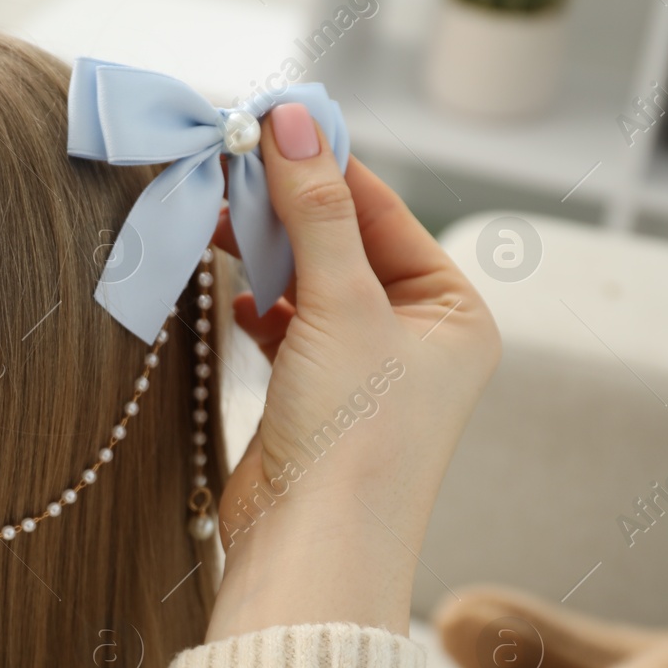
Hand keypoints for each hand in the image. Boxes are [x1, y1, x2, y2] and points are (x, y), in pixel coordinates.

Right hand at [205, 105, 499, 640]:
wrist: (312, 548)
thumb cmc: (356, 434)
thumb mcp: (342, 305)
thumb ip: (314, 209)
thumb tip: (291, 119)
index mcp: (452, 311)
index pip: (382, 209)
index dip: (323, 164)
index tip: (266, 122)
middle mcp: (414, 337)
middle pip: (341, 242)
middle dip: (284, 208)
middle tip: (226, 166)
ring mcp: (361, 369)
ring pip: (306, 283)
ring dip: (263, 254)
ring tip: (215, 220)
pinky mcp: (310, 397)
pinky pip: (281, 327)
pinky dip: (255, 306)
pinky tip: (232, 299)